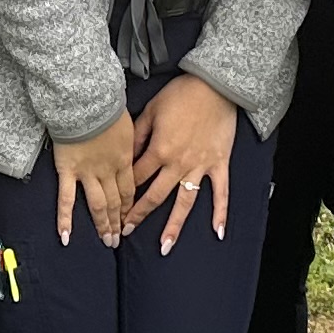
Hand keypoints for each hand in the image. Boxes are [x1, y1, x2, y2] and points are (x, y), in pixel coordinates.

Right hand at [52, 113, 141, 244]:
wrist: (85, 102)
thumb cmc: (106, 107)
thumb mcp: (128, 124)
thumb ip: (130, 141)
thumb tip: (132, 148)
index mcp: (124, 159)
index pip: (129, 190)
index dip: (129, 207)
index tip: (129, 218)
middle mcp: (107, 171)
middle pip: (115, 202)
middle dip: (117, 222)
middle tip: (118, 239)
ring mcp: (87, 173)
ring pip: (97, 205)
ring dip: (102, 225)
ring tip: (106, 241)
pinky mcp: (68, 171)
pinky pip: (66, 198)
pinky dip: (65, 218)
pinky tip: (66, 236)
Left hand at [128, 74, 240, 250]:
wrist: (215, 86)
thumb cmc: (181, 94)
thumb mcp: (150, 110)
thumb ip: (136, 136)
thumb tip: (124, 155)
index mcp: (159, 150)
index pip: (136, 178)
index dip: (122, 194)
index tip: (112, 208)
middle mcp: (178, 164)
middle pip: (155, 196)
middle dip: (138, 216)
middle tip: (125, 232)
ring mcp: (200, 166)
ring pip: (185, 202)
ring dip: (174, 226)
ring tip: (165, 247)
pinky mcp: (218, 164)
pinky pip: (220, 193)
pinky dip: (220, 213)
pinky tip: (217, 232)